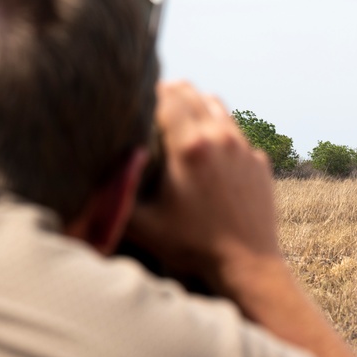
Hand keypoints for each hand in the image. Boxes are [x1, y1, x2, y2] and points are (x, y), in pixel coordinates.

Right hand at [125, 81, 280, 290]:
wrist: (247, 265)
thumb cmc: (193, 247)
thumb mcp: (142, 224)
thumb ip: (116, 193)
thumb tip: (96, 172)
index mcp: (190, 147)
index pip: (168, 97)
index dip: (150, 91)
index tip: (138, 95)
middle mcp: (221, 139)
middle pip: (194, 94)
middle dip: (173, 92)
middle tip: (157, 97)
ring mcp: (244, 150)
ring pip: (219, 108)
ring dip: (199, 105)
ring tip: (183, 113)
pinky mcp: (260, 163)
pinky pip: (238, 134)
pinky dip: (221, 132)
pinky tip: (211, 147)